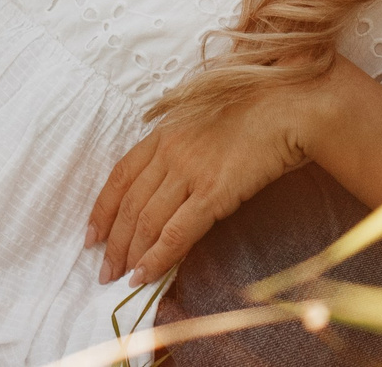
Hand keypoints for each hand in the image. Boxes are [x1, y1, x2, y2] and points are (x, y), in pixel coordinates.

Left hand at [86, 76, 341, 285]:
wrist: (290, 105)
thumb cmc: (258, 107)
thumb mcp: (207, 116)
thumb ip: (184, 140)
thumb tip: (172, 175)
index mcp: (165, 130)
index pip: (120, 174)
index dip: (102, 208)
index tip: (91, 234)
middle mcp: (170, 150)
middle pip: (129, 203)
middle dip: (113, 241)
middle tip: (103, 269)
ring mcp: (190, 170)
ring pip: (146, 220)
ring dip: (129, 254)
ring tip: (120, 277)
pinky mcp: (214, 192)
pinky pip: (176, 232)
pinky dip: (157, 258)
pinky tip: (146, 275)